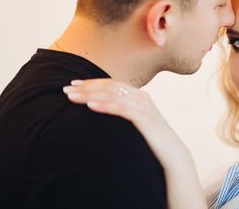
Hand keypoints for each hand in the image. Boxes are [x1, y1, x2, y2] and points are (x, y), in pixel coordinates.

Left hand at [63, 79, 190, 167]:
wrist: (172, 155)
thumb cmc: (151, 141)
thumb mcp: (136, 123)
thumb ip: (123, 114)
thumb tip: (101, 113)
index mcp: (139, 96)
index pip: (111, 83)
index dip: (91, 82)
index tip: (72, 84)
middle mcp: (142, 97)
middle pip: (110, 86)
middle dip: (86, 87)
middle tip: (66, 89)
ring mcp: (144, 107)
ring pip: (113, 95)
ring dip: (90, 94)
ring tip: (72, 97)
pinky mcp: (145, 118)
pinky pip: (122, 108)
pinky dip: (105, 105)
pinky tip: (90, 106)